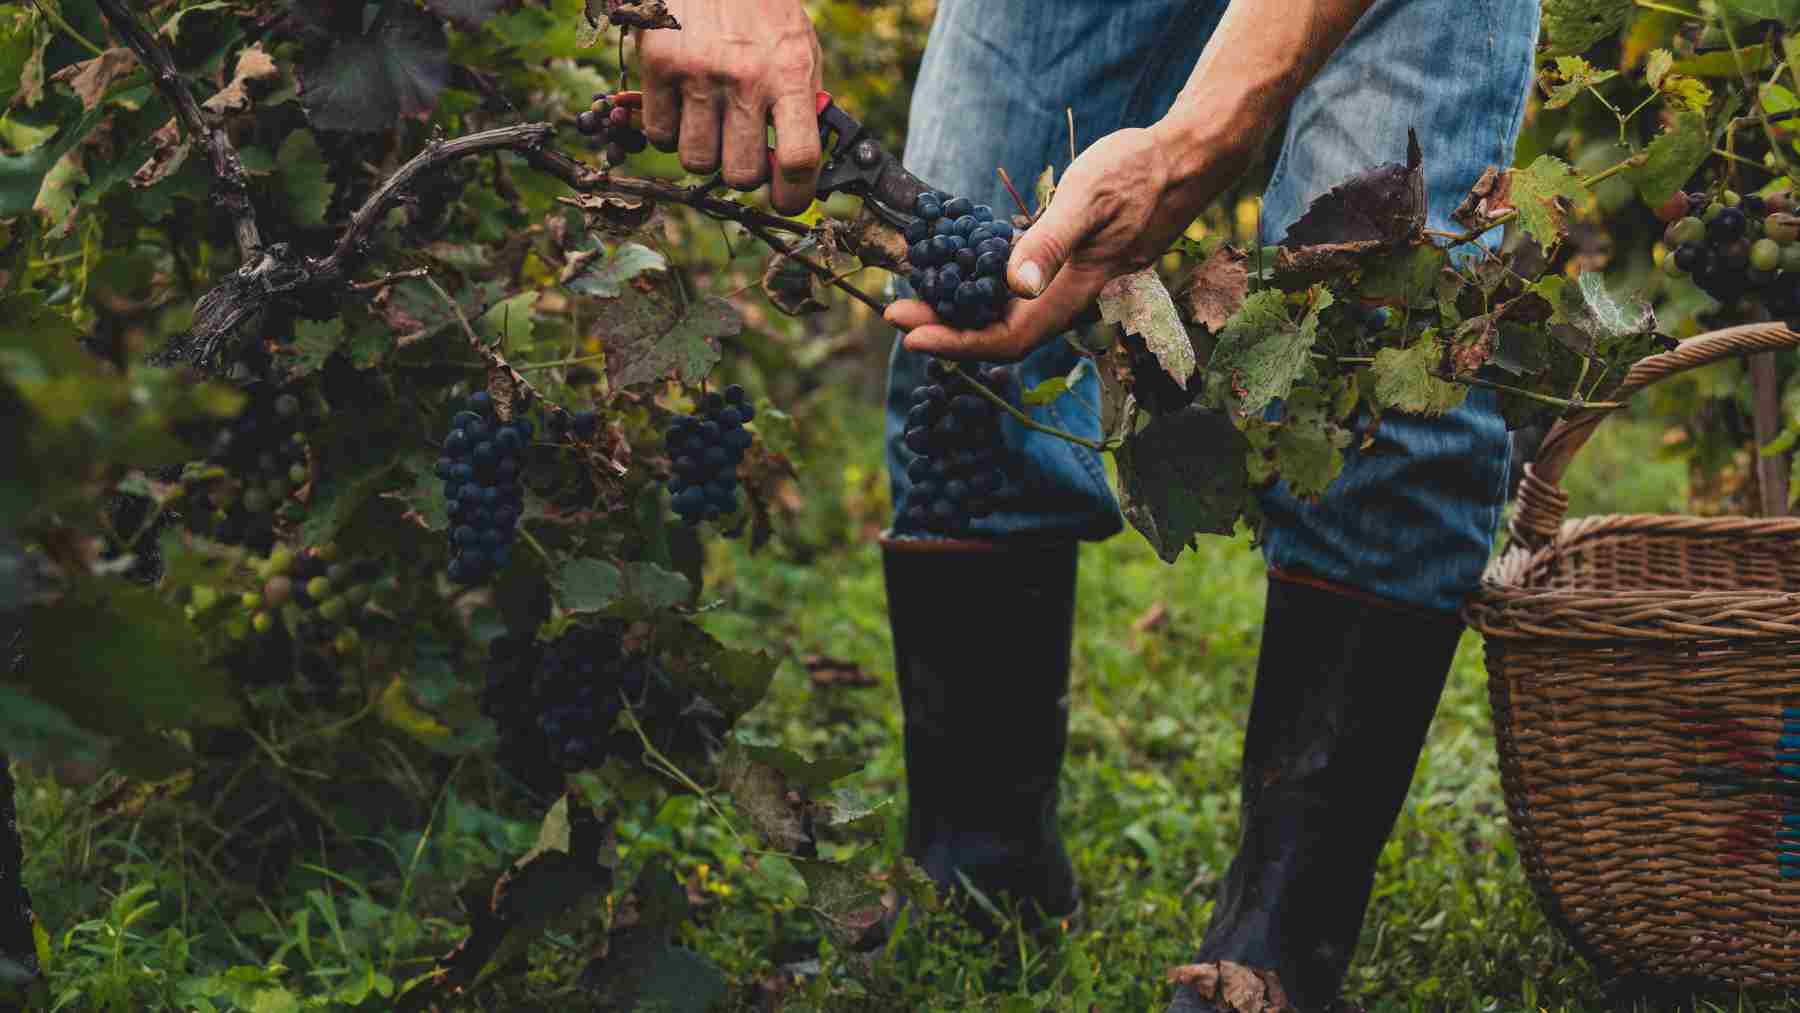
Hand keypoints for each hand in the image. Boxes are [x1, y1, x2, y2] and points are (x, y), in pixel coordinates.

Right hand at [636, 0, 823, 214]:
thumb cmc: (762, 10)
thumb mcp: (799, 50)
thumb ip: (802, 105)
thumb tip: (798, 168)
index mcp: (789, 74)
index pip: (798, 158)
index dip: (794, 195)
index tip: (787, 200)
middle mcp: (745, 77)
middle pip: (742, 173)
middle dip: (743, 173)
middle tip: (742, 150)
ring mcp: (699, 73)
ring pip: (697, 161)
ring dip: (705, 153)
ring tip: (711, 122)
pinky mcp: (660, 65)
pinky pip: (661, 136)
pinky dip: (671, 134)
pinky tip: (683, 108)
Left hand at [888, 122, 1246, 361]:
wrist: (1180, 162)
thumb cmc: (1137, 173)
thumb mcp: (1089, 198)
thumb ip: (1052, 243)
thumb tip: (1014, 286)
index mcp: (1074, 292)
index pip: (1008, 338)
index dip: (958, 343)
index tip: (912, 334)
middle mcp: (1069, 298)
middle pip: (1001, 334)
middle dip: (948, 330)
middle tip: (896, 315)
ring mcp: (1068, 284)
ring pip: (1009, 316)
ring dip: (962, 312)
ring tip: (916, 296)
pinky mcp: (1066, 265)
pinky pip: (1019, 292)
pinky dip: (982, 288)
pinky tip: (957, 269)